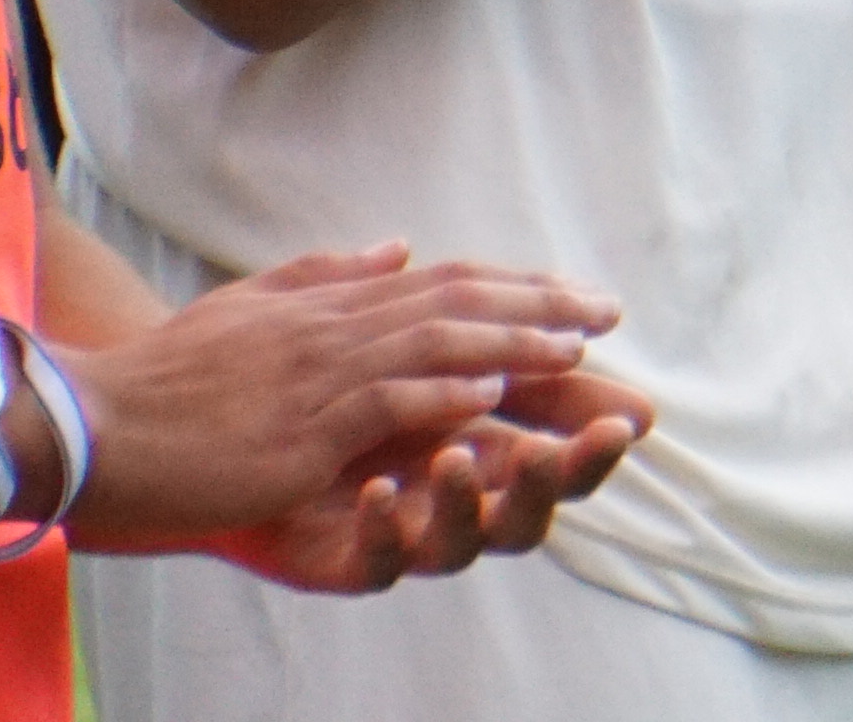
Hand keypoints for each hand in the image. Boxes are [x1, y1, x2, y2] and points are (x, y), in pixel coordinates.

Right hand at [66, 243, 641, 567]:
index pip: (442, 284)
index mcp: (329, 306)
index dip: (514, 286)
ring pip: (434, 348)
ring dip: (511, 347)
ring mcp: (317, 377)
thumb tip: (399, 245)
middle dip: (539, 308)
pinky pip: (383, 404)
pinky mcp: (298, 428)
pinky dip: (441, 397)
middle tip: (608, 314)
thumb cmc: (166, 379)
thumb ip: (327, 275)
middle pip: (456, 305)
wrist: (94, 425)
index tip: (575, 294)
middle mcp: (334, 329)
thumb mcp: (250, 308)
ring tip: (574, 350)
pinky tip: (491, 398)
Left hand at [225, 349, 653, 587]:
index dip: (594, 423)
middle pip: (535, 493)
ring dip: (476, 498)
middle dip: (572, 469)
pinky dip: (388, 529)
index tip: (639, 411)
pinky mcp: (348, 558)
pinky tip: (380, 492)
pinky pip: (378, 560)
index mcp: (474, 429)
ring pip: (470, 536)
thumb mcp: (389, 336)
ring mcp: (405, 525)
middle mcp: (453, 483)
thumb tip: (534, 291)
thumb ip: (460, 317)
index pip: (552, 429)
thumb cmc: (315, 388)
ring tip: (457, 455)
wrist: (212, 435)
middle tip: (602, 442)